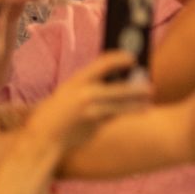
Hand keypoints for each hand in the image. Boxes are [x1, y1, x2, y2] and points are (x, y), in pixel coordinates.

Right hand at [25, 53, 151, 157]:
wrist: (43, 136)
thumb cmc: (57, 112)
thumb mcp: (67, 92)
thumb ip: (87, 85)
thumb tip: (115, 78)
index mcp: (77, 80)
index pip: (104, 63)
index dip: (121, 58)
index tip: (133, 58)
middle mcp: (85, 93)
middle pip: (120, 88)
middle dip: (137, 88)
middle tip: (151, 86)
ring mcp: (91, 110)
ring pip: (122, 105)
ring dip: (137, 103)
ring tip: (148, 100)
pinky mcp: (95, 125)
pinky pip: (115, 117)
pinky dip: (127, 113)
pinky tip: (139, 111)